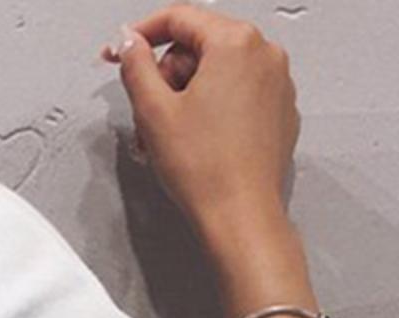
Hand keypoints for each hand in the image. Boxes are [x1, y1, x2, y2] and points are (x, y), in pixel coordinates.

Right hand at [100, 4, 300, 244]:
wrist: (241, 216)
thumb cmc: (206, 170)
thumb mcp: (153, 112)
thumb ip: (136, 66)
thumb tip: (130, 44)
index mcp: (235, 43)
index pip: (179, 18)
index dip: (140, 35)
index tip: (119, 50)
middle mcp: (264, 54)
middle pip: (199, 46)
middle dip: (168, 77)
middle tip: (152, 116)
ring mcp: (277, 83)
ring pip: (217, 73)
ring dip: (186, 98)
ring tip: (171, 137)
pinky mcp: (279, 111)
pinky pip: (237, 95)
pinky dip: (212, 110)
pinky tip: (196, 142)